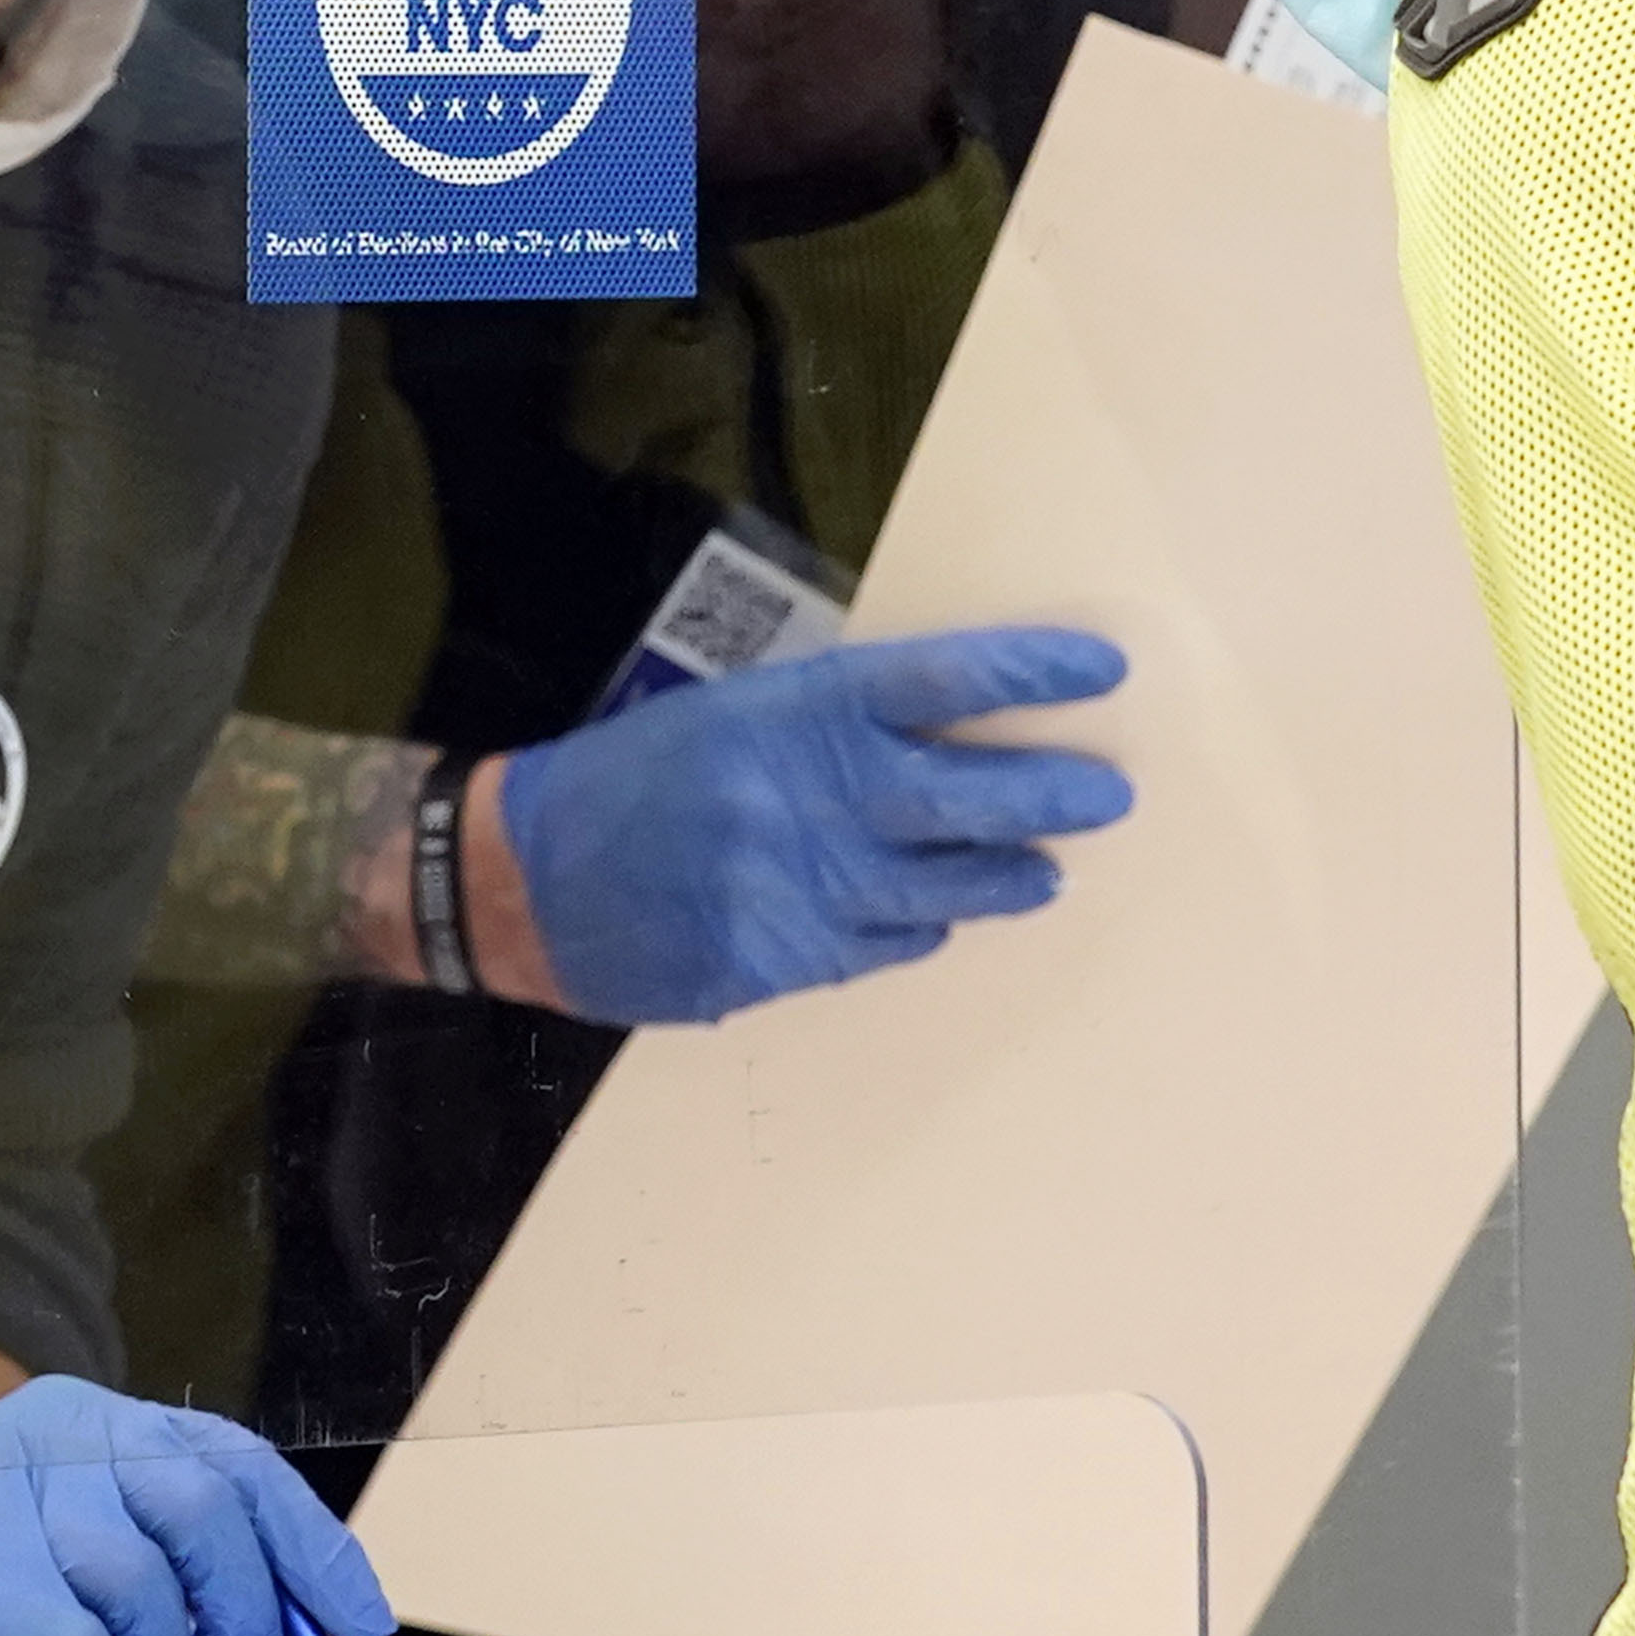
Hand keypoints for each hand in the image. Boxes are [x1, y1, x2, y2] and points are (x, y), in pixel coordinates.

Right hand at [0, 1373, 390, 1635]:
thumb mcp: (44, 1552)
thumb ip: (145, 1562)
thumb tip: (273, 1625)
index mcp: (81, 1422)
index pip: (236, 1463)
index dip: (310, 1547)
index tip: (360, 1625)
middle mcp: (54, 1438)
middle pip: (209, 1514)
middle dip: (245, 1622)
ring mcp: (7, 1504)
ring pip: (150, 1592)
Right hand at [488, 627, 1131, 1026]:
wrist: (525, 879)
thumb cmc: (632, 779)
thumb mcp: (731, 714)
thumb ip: (831, 725)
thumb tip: (942, 735)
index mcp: (795, 712)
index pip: (942, 681)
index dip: (1028, 676)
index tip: (1098, 674)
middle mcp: (809, 796)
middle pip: (966, 793)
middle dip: (1048, 794)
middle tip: (1108, 795)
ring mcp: (800, 887)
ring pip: (941, 888)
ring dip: (1004, 877)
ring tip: (1045, 871)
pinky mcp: (783, 961)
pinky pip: (882, 948)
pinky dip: (916, 932)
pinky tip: (936, 920)